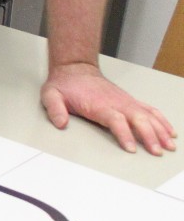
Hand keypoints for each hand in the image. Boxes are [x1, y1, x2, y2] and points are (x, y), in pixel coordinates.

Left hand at [41, 62, 176, 154]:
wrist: (75, 68)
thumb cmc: (65, 84)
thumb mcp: (51, 95)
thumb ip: (54, 109)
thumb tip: (61, 123)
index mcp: (99, 104)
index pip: (116, 120)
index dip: (125, 134)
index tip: (131, 148)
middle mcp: (116, 103)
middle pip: (138, 119)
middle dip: (149, 136)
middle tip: (157, 151)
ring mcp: (125, 101)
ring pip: (148, 116)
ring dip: (160, 130)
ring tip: (169, 145)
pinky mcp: (129, 101)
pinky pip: (150, 110)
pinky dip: (162, 120)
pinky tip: (170, 131)